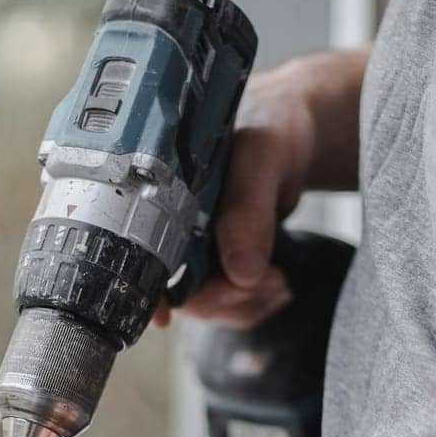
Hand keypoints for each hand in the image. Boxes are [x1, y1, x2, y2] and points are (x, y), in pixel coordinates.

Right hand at [152, 65, 315, 328]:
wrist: (301, 126)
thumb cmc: (271, 122)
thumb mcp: (262, 154)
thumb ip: (248, 208)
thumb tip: (240, 273)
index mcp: (156, 187)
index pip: (134, 252)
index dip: (148, 290)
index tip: (167, 314)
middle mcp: (169, 220)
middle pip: (170, 289)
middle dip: (214, 301)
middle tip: (256, 286)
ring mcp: (197, 243)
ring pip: (203, 302)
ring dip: (240, 304)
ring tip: (276, 282)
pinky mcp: (224, 257)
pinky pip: (230, 300)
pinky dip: (254, 302)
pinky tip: (278, 284)